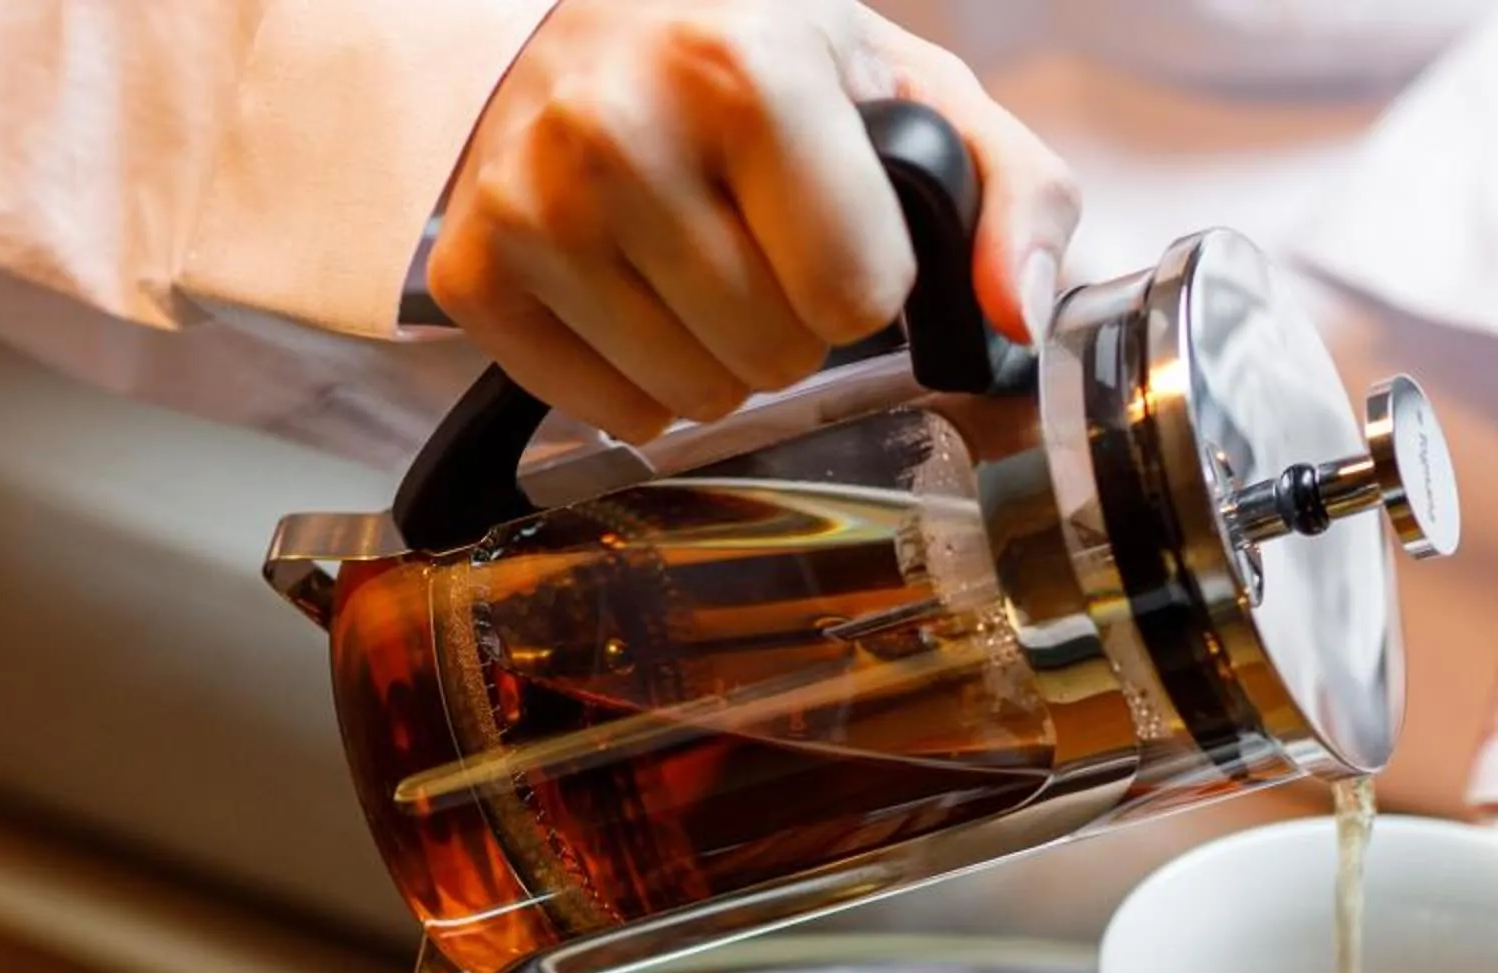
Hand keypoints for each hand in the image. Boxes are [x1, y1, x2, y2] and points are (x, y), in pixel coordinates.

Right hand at [427, 0, 1078, 441]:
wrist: (593, 30)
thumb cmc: (759, 61)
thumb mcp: (914, 89)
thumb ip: (1014, 195)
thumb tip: (1018, 313)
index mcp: (743, 64)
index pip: (855, 292)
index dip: (865, 279)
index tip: (831, 219)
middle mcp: (619, 126)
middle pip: (776, 355)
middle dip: (791, 323)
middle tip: (758, 241)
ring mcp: (533, 202)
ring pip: (693, 398)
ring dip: (718, 358)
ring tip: (696, 263)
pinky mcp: (479, 271)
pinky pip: (608, 411)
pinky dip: (637, 381)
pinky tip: (634, 294)